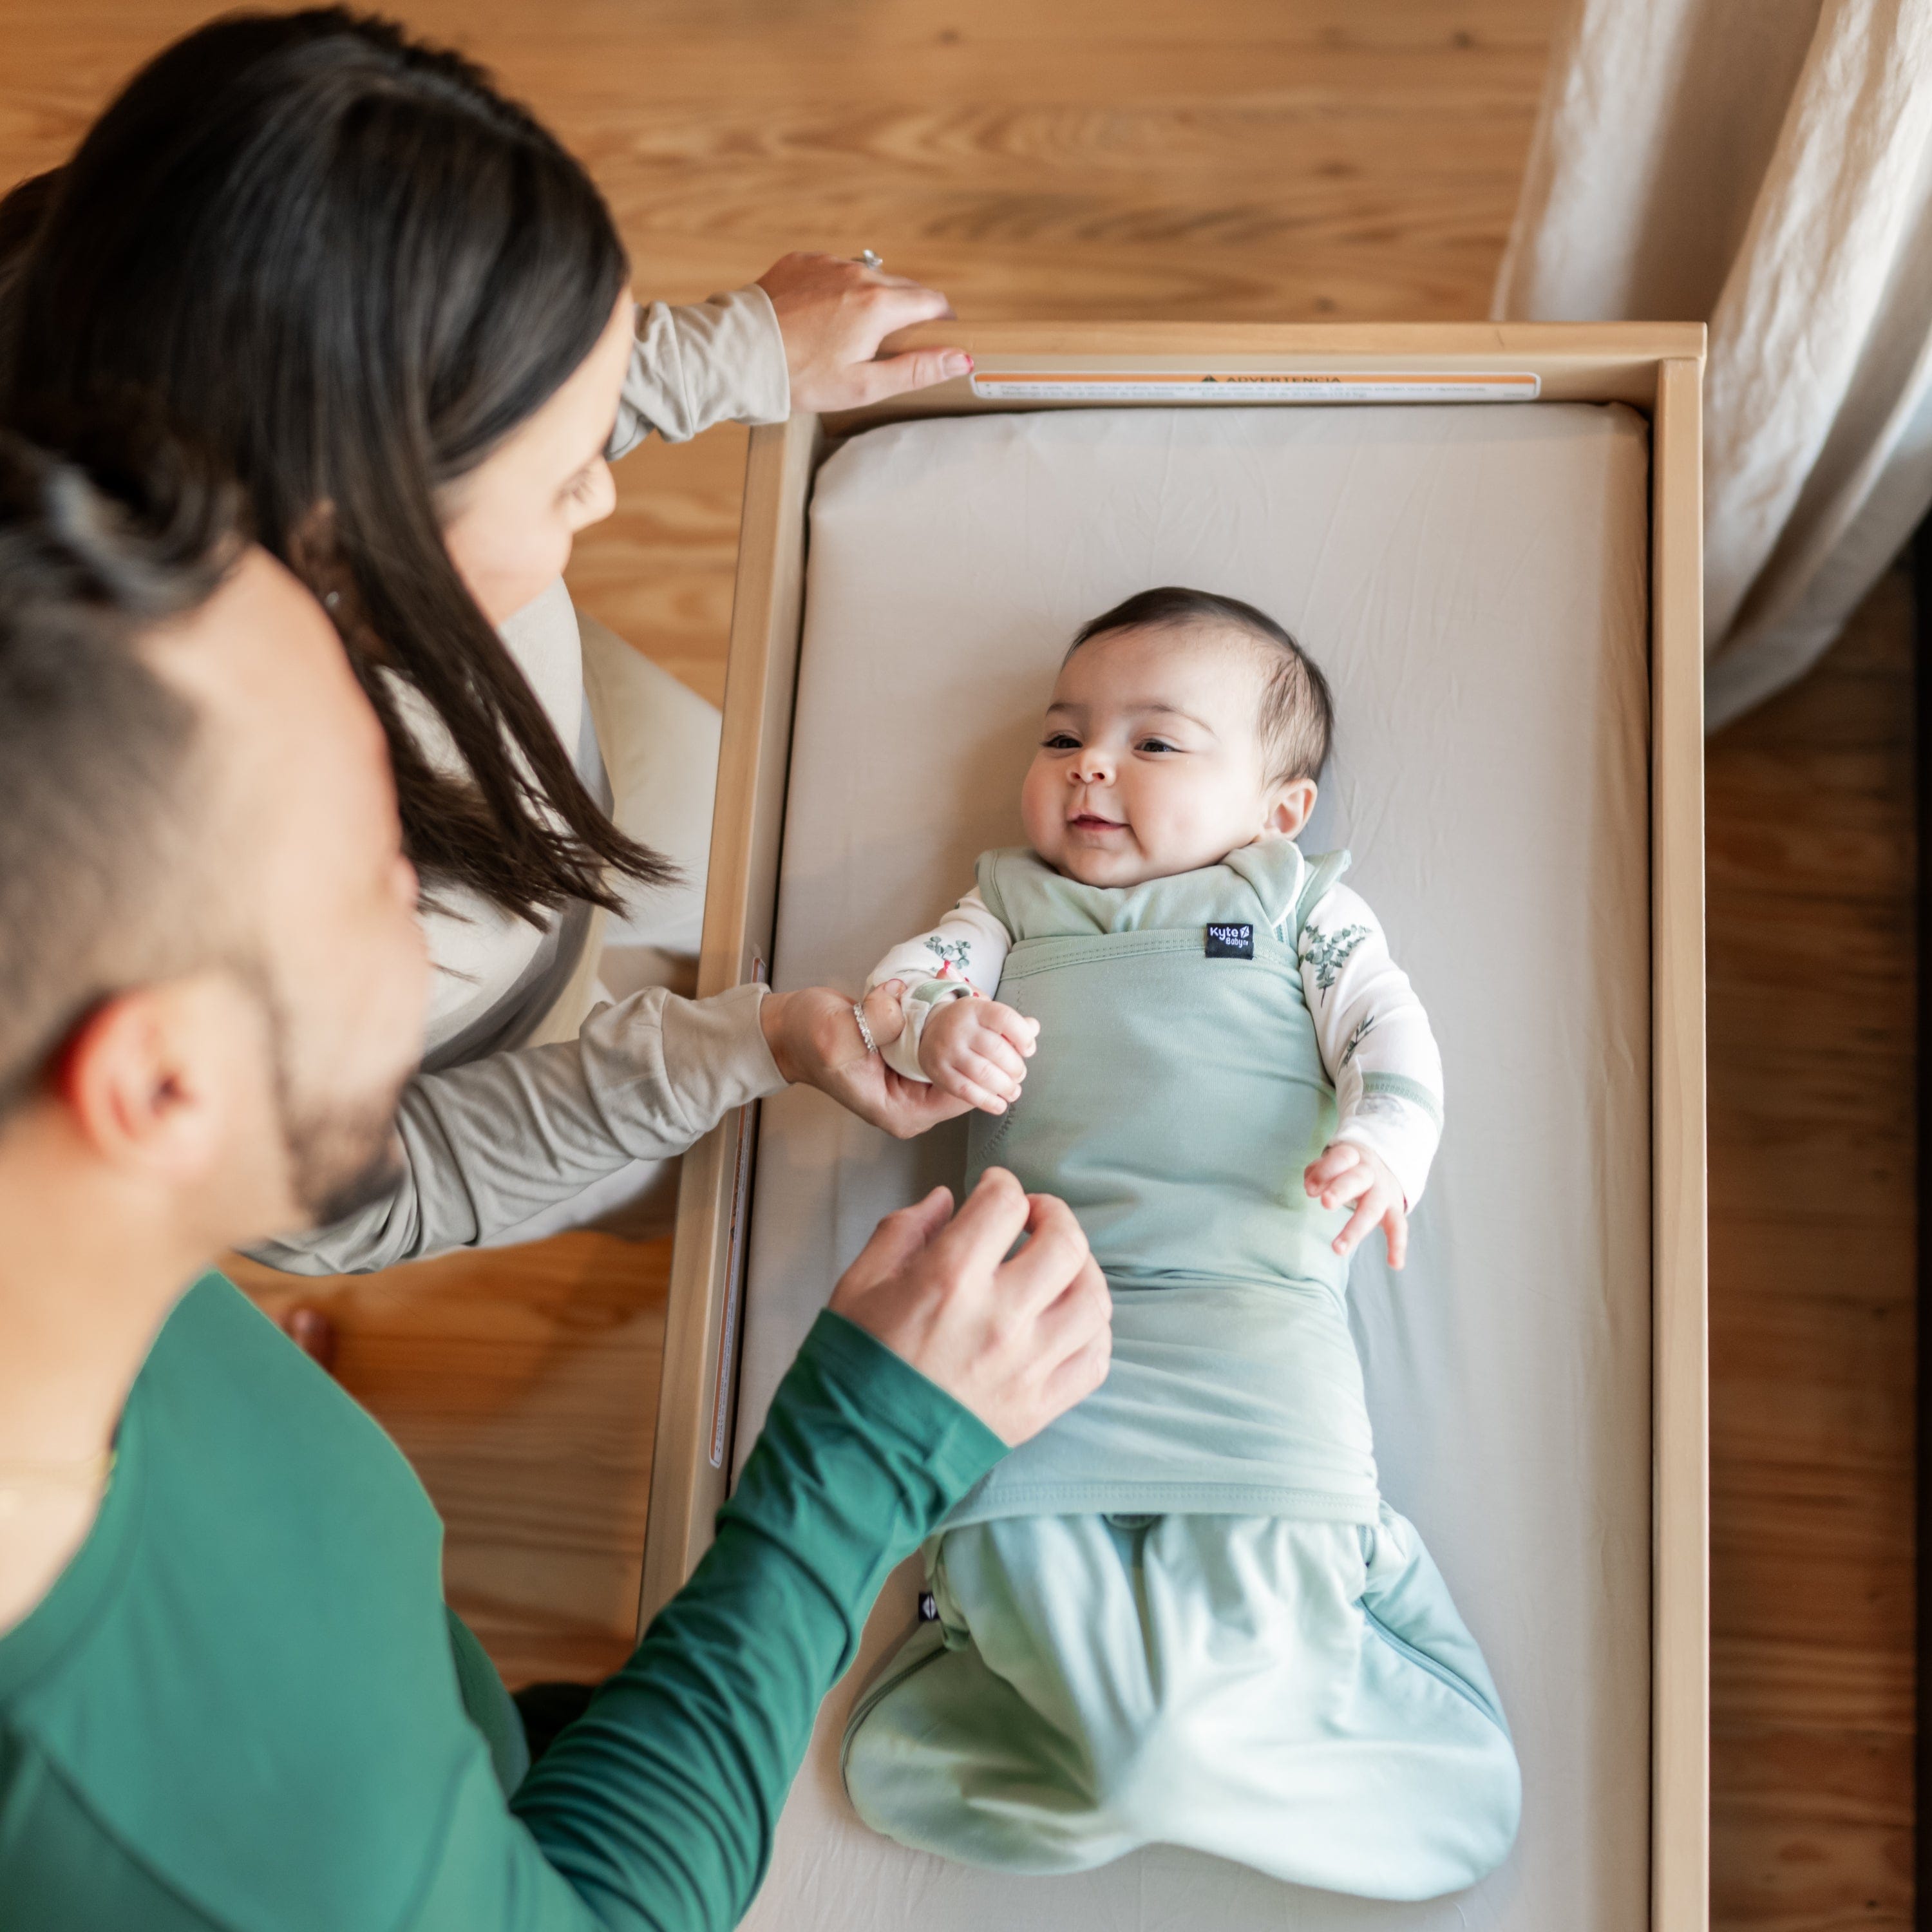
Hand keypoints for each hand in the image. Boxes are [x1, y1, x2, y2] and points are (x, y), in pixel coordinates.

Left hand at [756, 251, 970, 410]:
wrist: (740, 354)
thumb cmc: (801, 378)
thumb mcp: (864, 385)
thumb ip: (916, 370)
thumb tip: (961, 358)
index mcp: (879, 305)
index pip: (931, 302)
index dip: (942, 318)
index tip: (941, 332)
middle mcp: (857, 274)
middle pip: (902, 286)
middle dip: (909, 308)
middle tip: (899, 338)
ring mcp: (827, 263)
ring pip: (868, 275)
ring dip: (873, 297)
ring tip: (858, 329)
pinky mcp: (800, 261)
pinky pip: (834, 270)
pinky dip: (839, 288)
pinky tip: (825, 315)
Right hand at [761, 982, 969, 1138]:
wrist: (788, 1030)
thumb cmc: (807, 1039)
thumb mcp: (838, 1032)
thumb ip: (877, 1023)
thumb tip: (904, 1002)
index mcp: (901, 1112)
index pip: (963, 1095)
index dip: (977, 1059)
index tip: (974, 1020)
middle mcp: (913, 1104)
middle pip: (968, 1078)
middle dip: (976, 1040)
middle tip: (973, 998)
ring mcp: (914, 1083)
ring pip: (960, 1058)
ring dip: (963, 1026)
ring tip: (962, 992)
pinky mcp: (912, 1062)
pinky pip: (944, 1044)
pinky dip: (948, 1020)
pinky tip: (948, 994)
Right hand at [829, 1169, 1111, 1442]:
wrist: (857, 1453)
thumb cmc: (854, 1365)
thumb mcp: (860, 1283)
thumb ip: (905, 1230)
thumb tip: (947, 1200)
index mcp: (949, 1279)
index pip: (1004, 1204)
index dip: (1001, 1185)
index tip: (993, 1191)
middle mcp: (999, 1319)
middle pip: (1065, 1244)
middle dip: (1053, 1215)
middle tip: (1034, 1216)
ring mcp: (1027, 1366)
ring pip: (1093, 1299)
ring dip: (1082, 1269)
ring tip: (1059, 1265)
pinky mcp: (1040, 1407)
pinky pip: (1095, 1360)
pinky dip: (1093, 1331)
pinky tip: (1069, 1317)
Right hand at [918, 996, 1037, 1114]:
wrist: (928, 1032)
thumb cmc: (969, 1027)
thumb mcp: (987, 1016)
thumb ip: (1013, 1023)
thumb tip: (1033, 1027)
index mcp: (975, 1010)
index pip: (1004, 1018)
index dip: (1023, 1036)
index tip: (1028, 1050)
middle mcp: (959, 1028)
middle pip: (997, 1050)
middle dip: (1016, 1068)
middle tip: (1019, 1075)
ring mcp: (948, 1051)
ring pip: (983, 1073)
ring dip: (1005, 1087)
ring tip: (1013, 1091)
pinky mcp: (940, 1073)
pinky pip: (966, 1091)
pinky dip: (987, 1101)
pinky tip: (1000, 1105)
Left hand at [1303, 1142, 1408, 1267]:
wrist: (1384, 1165)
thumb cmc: (1346, 1167)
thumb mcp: (1332, 1162)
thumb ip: (1319, 1171)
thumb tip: (1312, 1186)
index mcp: (1353, 1157)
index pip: (1342, 1158)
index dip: (1326, 1171)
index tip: (1310, 1190)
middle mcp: (1370, 1174)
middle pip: (1358, 1179)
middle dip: (1342, 1190)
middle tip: (1325, 1203)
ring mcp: (1384, 1193)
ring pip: (1373, 1209)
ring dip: (1356, 1229)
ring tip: (1337, 1249)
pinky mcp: (1395, 1211)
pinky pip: (1399, 1228)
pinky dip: (1398, 1246)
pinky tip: (1395, 1264)